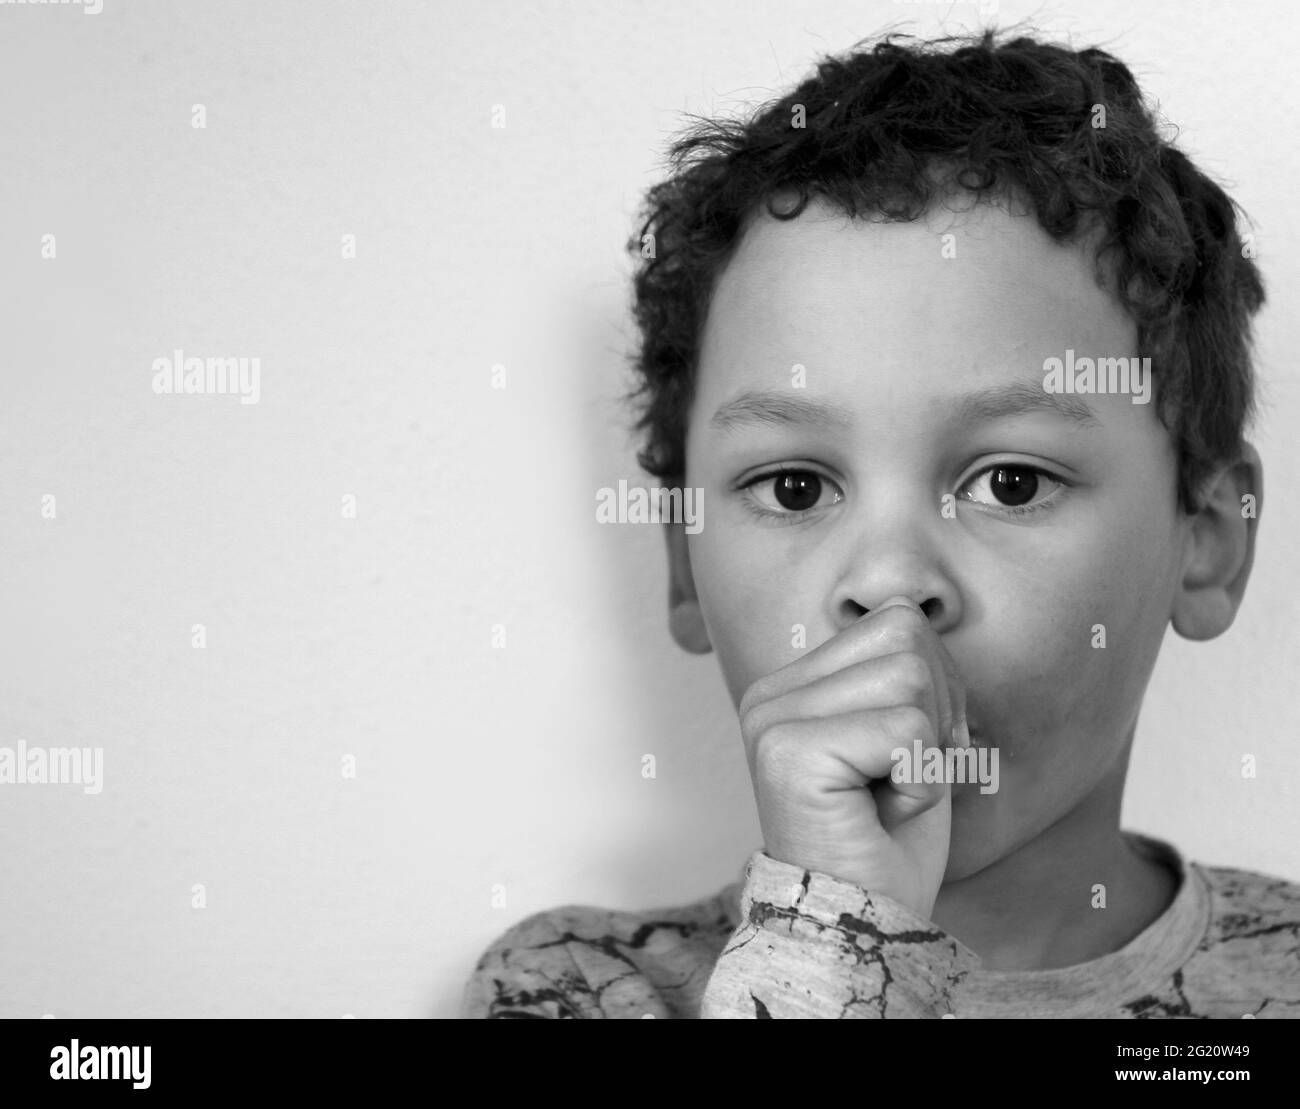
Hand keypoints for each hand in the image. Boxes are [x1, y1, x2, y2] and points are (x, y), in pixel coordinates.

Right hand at [738, 596, 968, 920]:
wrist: (863, 924)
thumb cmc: (888, 839)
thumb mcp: (905, 732)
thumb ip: (901, 665)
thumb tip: (914, 606)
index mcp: (792, 682)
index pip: (896, 620)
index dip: (936, 689)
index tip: (910, 753)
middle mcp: (769, 692)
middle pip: (907, 638)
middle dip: (937, 713)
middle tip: (904, 776)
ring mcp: (771, 719)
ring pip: (911, 678)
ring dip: (929, 747)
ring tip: (892, 792)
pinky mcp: (787, 752)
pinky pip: (906, 730)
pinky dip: (922, 779)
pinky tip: (885, 812)